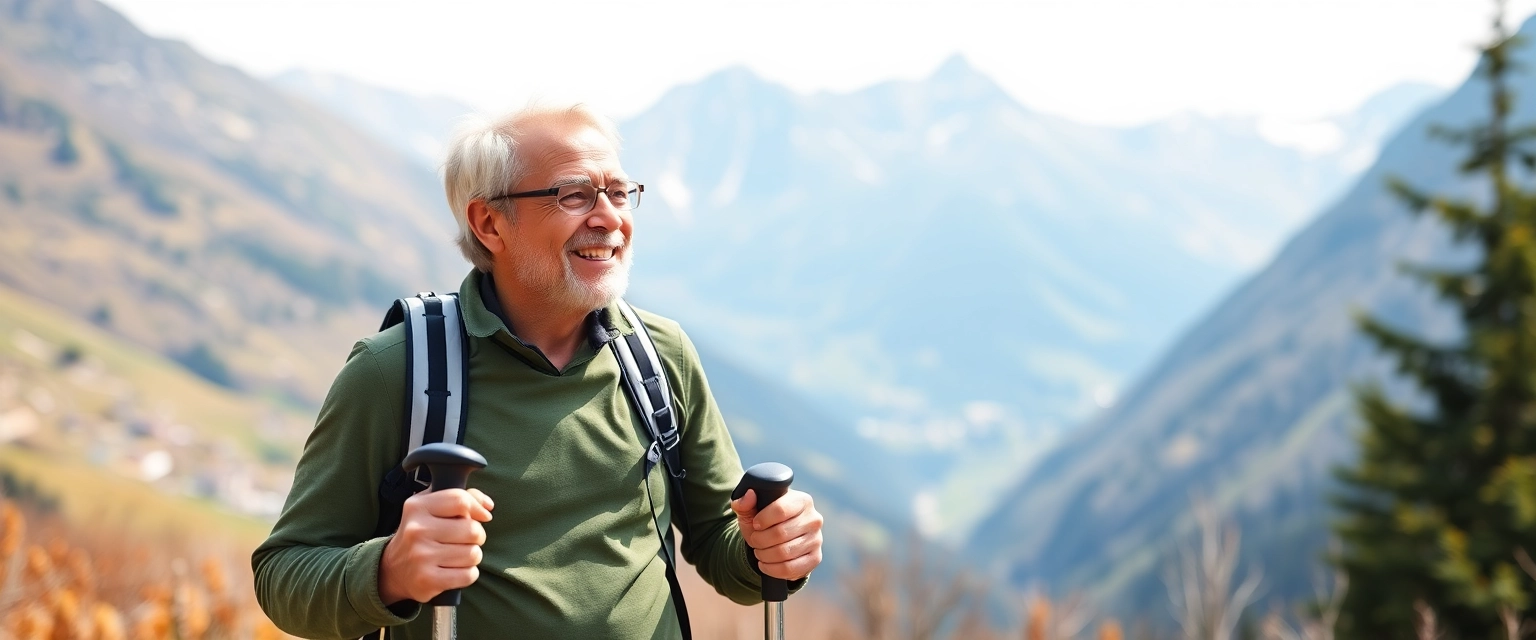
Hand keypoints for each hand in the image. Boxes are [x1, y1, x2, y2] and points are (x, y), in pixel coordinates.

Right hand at [378, 488, 493, 603]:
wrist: (393, 569)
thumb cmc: (421, 533)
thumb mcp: (431, 507)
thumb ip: (460, 498)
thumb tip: (487, 506)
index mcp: (417, 507)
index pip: (460, 501)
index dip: (478, 508)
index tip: (482, 516)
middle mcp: (416, 530)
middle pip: (472, 530)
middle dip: (477, 536)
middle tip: (466, 540)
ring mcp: (421, 556)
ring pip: (473, 554)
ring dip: (472, 556)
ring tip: (458, 555)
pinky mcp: (427, 580)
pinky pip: (468, 575)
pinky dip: (468, 573)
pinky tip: (455, 570)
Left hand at [730, 489, 822, 581]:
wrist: (778, 541)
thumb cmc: (765, 522)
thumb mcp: (752, 511)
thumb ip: (745, 502)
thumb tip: (748, 494)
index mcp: (801, 500)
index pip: (780, 510)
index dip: (762, 520)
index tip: (755, 525)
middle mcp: (813, 519)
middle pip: (780, 533)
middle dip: (760, 540)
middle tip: (755, 541)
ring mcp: (816, 539)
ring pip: (784, 553)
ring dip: (765, 555)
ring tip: (759, 552)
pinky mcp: (815, 558)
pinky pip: (791, 568)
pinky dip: (772, 569)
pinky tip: (766, 564)